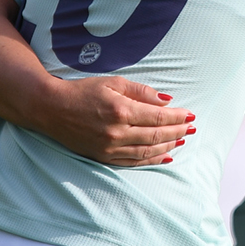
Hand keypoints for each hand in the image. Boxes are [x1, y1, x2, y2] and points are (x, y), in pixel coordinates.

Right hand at [25, 75, 195, 166]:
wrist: (51, 108)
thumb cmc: (83, 91)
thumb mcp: (112, 82)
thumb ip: (141, 91)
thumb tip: (166, 100)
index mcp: (120, 110)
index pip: (158, 117)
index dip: (177, 117)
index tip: (191, 115)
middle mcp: (116, 132)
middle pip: (156, 135)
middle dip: (178, 132)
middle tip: (193, 129)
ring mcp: (109, 147)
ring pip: (148, 151)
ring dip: (168, 146)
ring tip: (182, 140)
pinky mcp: (103, 157)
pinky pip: (133, 162)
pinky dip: (152, 160)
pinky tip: (165, 156)